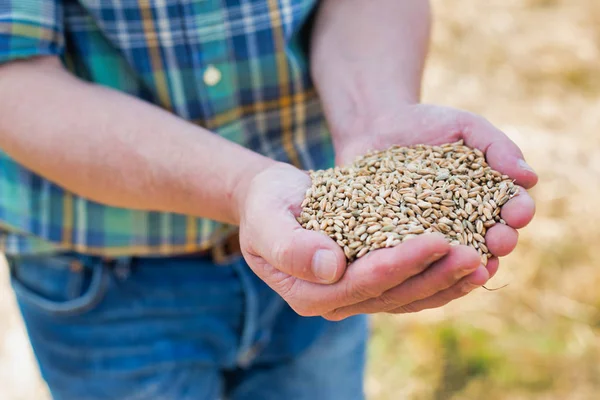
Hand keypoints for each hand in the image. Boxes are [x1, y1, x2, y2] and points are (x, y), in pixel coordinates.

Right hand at [238, 163, 490, 319]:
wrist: (274, 200)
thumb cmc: (267, 204)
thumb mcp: (266, 217)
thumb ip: (289, 246)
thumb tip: (331, 267)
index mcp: (309, 293)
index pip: (362, 282)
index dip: (402, 263)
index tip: (438, 240)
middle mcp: (334, 302)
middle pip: (393, 294)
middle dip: (435, 275)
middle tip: (477, 254)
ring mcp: (354, 295)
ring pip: (407, 295)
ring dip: (447, 282)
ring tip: (484, 262)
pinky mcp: (370, 282)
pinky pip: (410, 286)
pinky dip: (440, 277)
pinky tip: (471, 264)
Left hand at [331, 103, 537, 306]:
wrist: (376, 126)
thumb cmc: (427, 125)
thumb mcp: (464, 127)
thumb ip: (497, 147)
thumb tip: (530, 178)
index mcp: (488, 198)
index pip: (511, 208)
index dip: (518, 212)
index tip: (517, 212)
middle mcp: (465, 223)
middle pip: (490, 238)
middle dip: (500, 241)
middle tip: (499, 241)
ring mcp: (433, 235)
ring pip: (456, 256)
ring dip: (468, 263)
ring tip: (473, 266)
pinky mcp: (401, 240)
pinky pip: (415, 256)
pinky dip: (422, 263)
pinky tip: (426, 267)